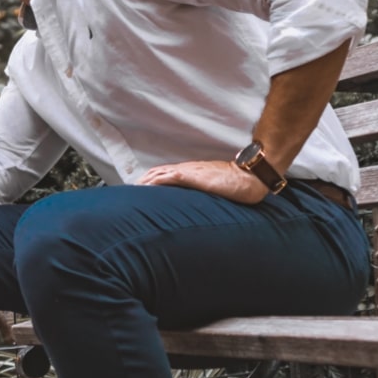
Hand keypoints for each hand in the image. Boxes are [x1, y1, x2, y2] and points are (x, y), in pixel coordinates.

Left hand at [137, 159, 269, 203]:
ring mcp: (189, 171)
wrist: (250, 176)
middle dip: (142, 181)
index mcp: (193, 173)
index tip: (139, 190)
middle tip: (128, 192)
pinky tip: (145, 187)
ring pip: (159, 173)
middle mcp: (188, 170)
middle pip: (158, 172)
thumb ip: (205, 196)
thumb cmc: (237, 185)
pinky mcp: (191, 175)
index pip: (166, 174)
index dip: (151, 181)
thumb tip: (197, 208)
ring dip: (144, 182)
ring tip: (131, 191)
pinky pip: (168, 176)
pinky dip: (155, 181)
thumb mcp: (217, 190)